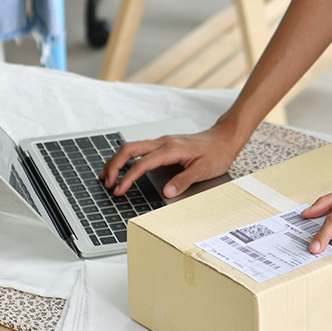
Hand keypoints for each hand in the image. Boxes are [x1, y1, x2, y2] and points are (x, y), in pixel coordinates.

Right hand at [99, 123, 243, 197]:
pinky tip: (123, 166)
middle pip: (129, 149)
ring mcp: (162, 142)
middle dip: (114, 165)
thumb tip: (167, 192)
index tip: (119, 190)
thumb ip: (184, 181)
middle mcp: (163, 142)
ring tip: (107, 175)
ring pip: (132, 147)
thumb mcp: (204, 170)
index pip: (142, 164)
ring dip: (117, 160)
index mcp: (171, 149)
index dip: (128, 178)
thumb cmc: (217, 153)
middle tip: (106, 182)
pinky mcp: (163, 145)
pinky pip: (139, 148)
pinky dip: (126, 157)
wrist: (225, 138)